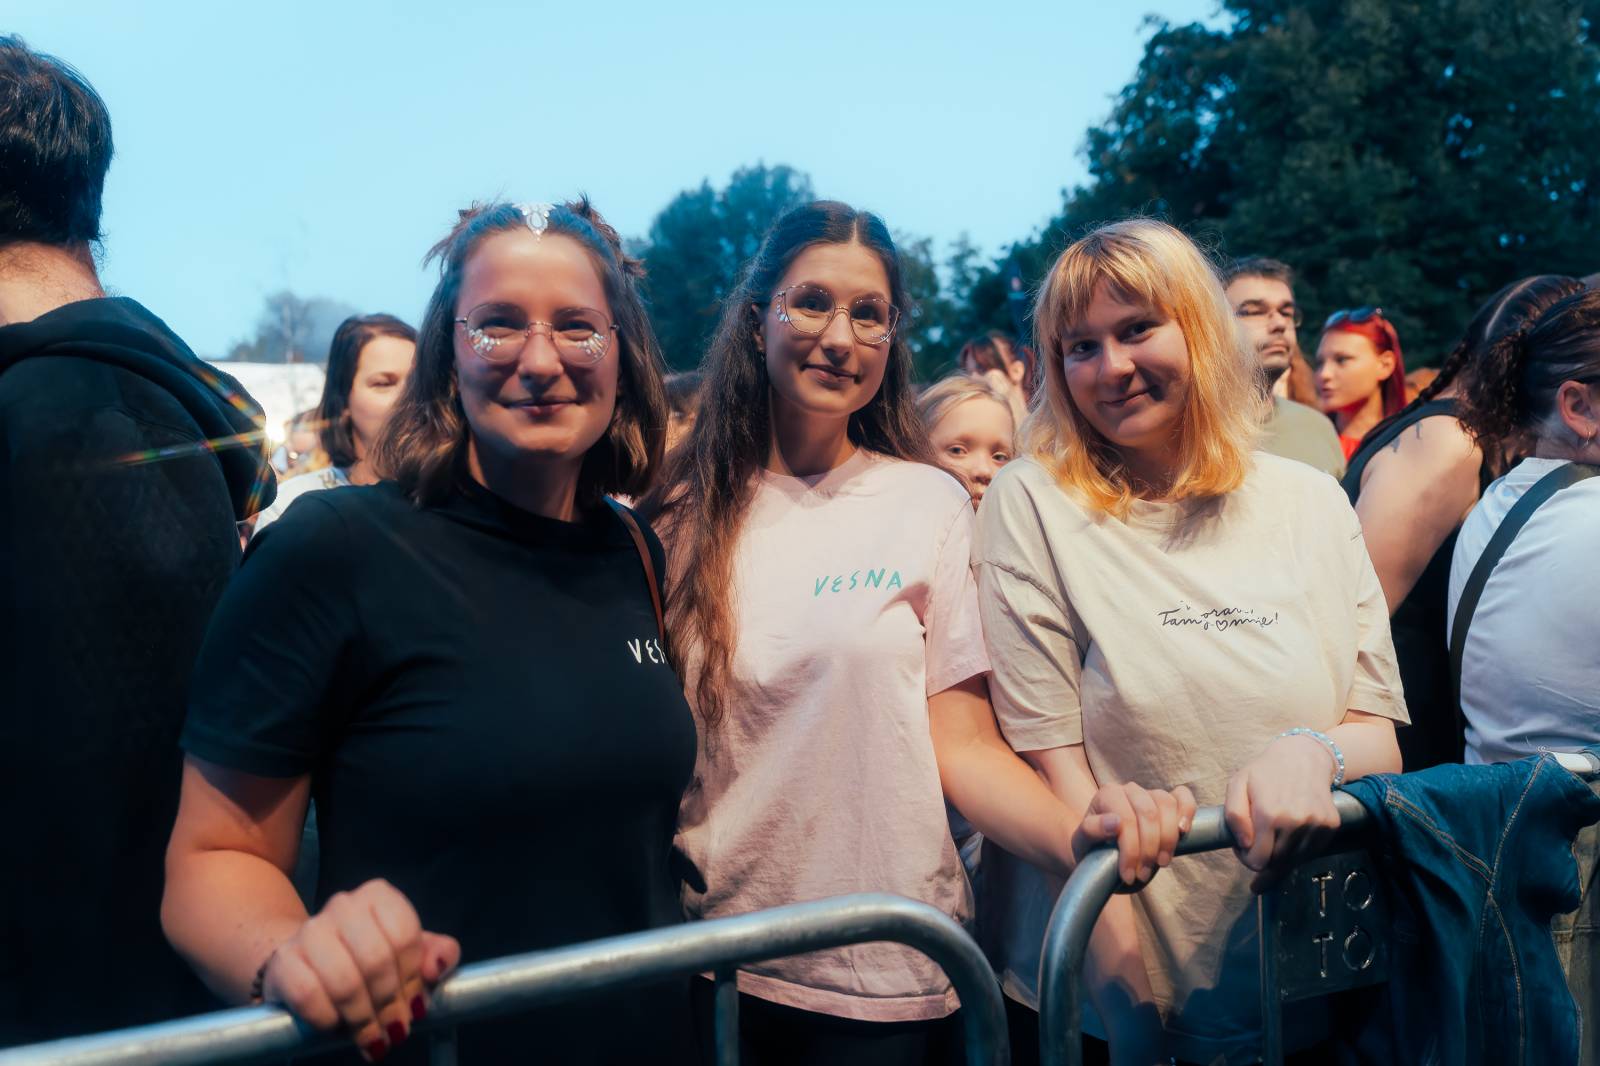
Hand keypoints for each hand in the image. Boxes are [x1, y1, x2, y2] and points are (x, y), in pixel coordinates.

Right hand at [261, 879, 460, 1062]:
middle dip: (389, 1004)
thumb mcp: (409, 953)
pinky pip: (309, 996)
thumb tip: (438, 967)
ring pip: (344, 981)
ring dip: (362, 1019)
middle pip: (376, 960)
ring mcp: (309, 931)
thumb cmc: (367, 958)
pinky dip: (328, 1019)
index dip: (413, 979)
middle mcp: (342, 905)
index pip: (404, 936)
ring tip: (371, 1037)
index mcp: (378, 896)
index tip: (414, 1006)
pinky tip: (337, 1026)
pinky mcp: (282, 962)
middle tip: (394, 1030)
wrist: (307, 962)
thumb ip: (438, 954)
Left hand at [1072, 782, 1196, 888]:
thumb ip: (1091, 831)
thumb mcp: (1082, 844)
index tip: (1128, 876)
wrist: (1101, 854)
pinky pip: (1183, 796)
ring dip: (1168, 839)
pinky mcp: (1168, 801)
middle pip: (1149, 814)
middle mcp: (1129, 790)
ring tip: (1161, 863)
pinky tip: (1183, 831)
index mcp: (1107, 795)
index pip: (1126, 819)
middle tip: (1143, 874)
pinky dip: (1187, 811)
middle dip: (1148, 849)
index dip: (1131, 850)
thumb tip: (1115, 822)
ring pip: (1167, 805)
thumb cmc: (1091, 849)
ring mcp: (1150, 793)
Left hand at [1224, 735, 1341, 891]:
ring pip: (1295, 861)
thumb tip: (1244, 845)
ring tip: (1274, 836)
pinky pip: (1312, 852)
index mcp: (1269, 815)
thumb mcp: (1238, 784)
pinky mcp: (1331, 825)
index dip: (1247, 858)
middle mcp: (1295, 822)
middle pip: (1277, 864)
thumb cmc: (1265, 771)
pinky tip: (1291, 834)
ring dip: (1282, 856)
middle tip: (1257, 842)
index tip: (1244, 848)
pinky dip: (1300, 850)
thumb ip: (1234, 816)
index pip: (1258, 861)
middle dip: (1263, 859)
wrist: (1304, 756)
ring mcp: (1316, 825)